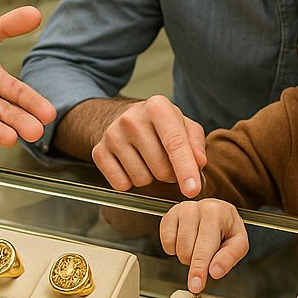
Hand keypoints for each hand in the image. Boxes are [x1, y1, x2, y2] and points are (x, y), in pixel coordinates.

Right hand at [92, 95, 206, 196]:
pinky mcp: (98, 151)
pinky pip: (121, 184)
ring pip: (141, 179)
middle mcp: (132, 118)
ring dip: (149, 178)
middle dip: (169, 174)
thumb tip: (199, 162)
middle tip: (166, 162)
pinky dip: (130, 182)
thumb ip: (195, 142)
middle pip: (160, 168)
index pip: (175, 143)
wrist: (122, 118)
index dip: (186, 170)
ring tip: (147, 160)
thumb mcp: (182, 124)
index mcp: (157, 107)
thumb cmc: (159, 124)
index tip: (193, 190)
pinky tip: (131, 165)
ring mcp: (112, 135)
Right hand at [161, 199, 247, 291]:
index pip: (204, 247)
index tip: (195, 285)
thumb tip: (215, 272)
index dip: (199, 269)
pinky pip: (166, 242)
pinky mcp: (169, 215)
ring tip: (198, 245)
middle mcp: (195, 208)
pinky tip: (186, 241)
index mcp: (215, 213)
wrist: (218, 211)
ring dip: (186, 255)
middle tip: (207, 255)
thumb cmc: (228, 227)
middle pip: (186, 250)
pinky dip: (174, 248)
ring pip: (176, 248)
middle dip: (196, 263)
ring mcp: (180, 209)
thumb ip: (229, 258)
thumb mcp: (238, 242)